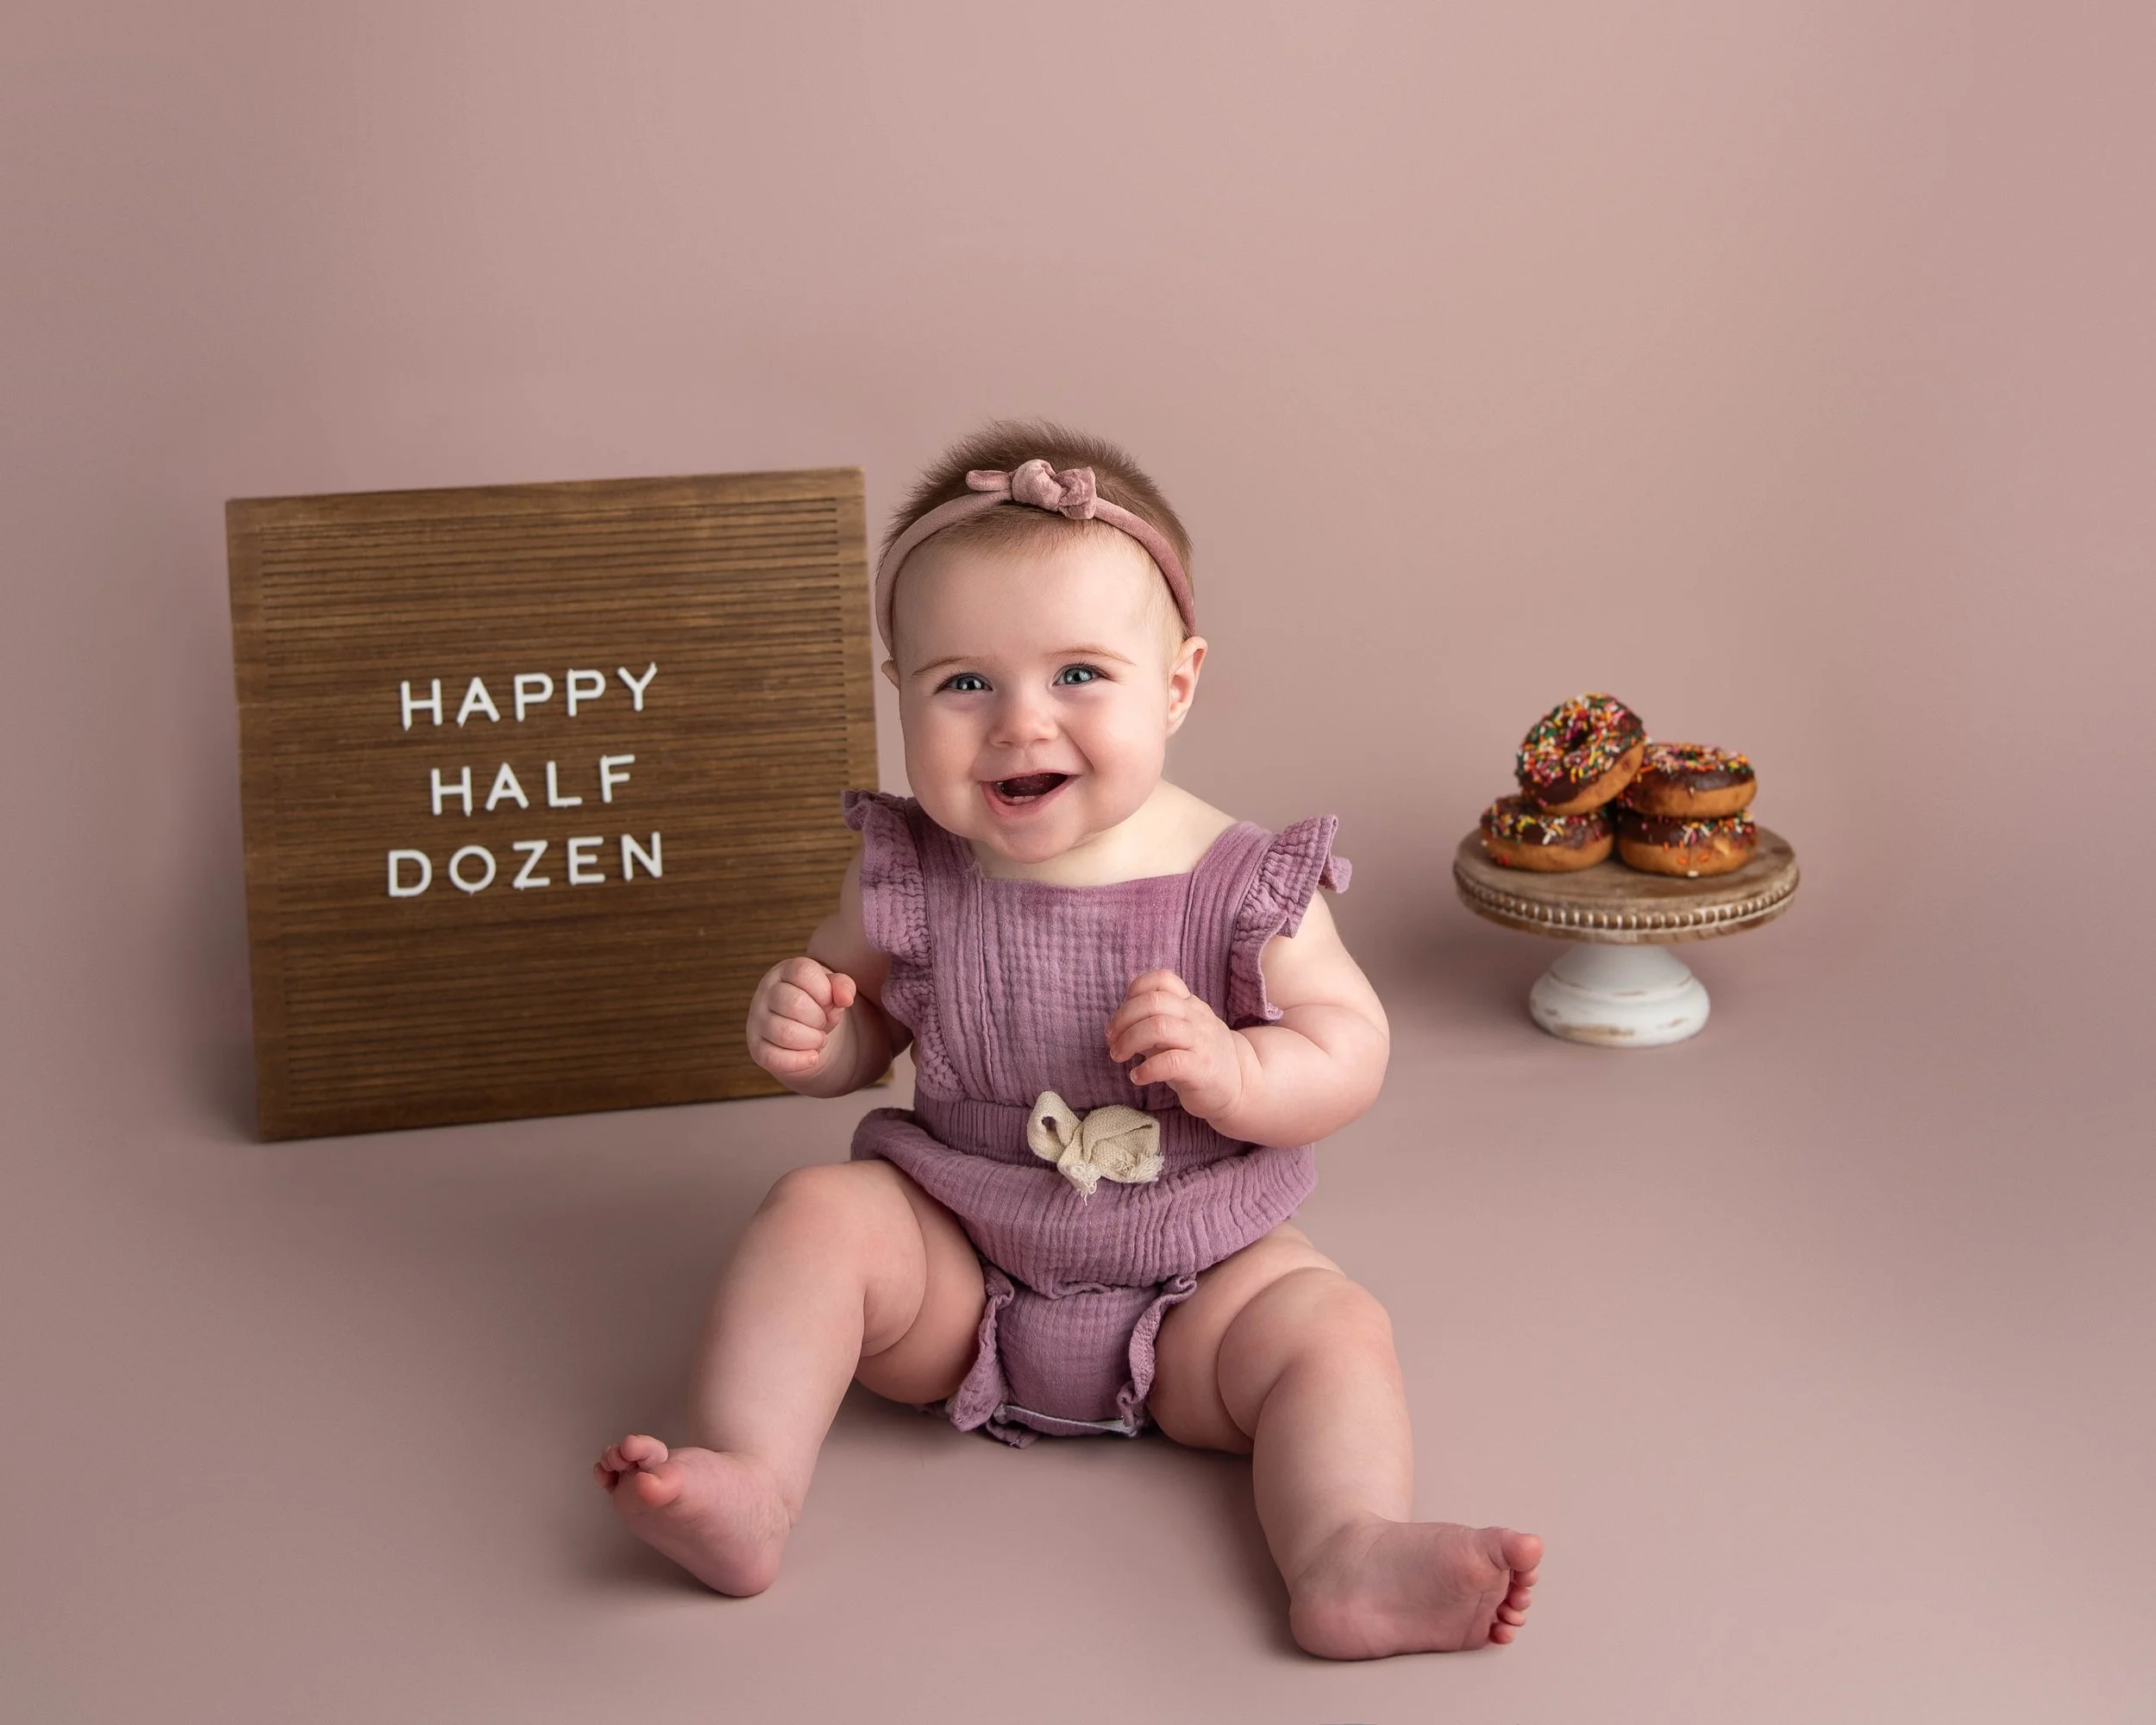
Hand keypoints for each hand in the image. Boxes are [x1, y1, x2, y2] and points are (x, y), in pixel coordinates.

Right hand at [747, 956, 858, 1080]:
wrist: (800, 1026)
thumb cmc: (816, 1002)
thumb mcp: (832, 989)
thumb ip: (843, 986)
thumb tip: (846, 998)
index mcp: (785, 971)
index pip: (803, 972)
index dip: (824, 990)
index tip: (828, 1001)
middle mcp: (766, 992)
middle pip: (794, 1003)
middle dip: (819, 1018)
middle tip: (823, 1023)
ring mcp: (758, 1020)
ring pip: (786, 1033)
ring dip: (812, 1040)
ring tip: (818, 1039)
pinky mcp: (757, 1046)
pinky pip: (774, 1058)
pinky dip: (800, 1061)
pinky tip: (812, 1057)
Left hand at [1105, 969, 1248, 1122]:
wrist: (1240, 1085)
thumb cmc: (1199, 1058)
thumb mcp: (1179, 1033)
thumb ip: (1154, 1024)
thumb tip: (1119, 1025)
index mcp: (1190, 1005)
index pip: (1162, 979)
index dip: (1134, 992)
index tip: (1121, 1017)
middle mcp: (1196, 1017)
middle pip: (1154, 1001)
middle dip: (1123, 1019)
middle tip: (1112, 1041)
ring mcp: (1201, 1042)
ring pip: (1159, 1027)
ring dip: (1129, 1041)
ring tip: (1119, 1057)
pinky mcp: (1201, 1069)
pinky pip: (1169, 1062)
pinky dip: (1146, 1069)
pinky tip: (1137, 1077)